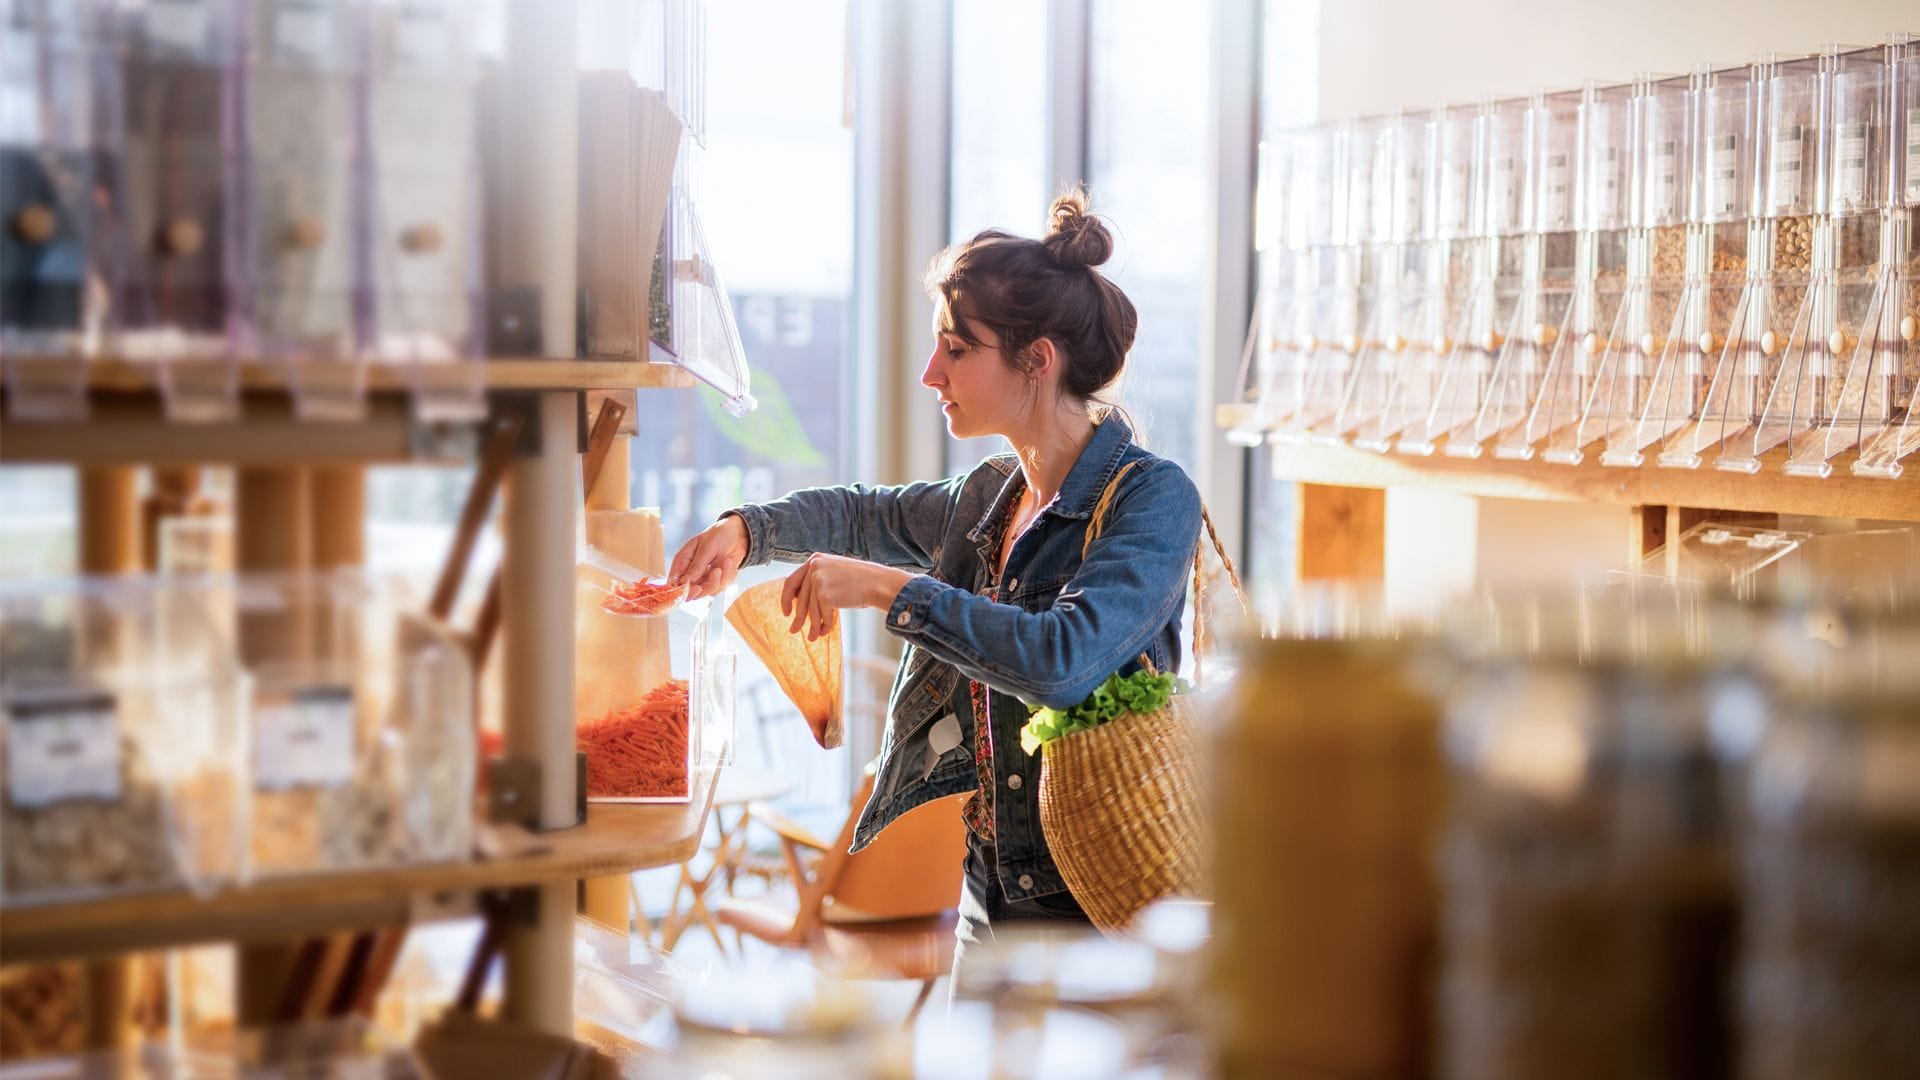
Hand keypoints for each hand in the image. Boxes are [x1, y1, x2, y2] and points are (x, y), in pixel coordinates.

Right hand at [668, 515, 748, 600]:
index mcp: (682, 561)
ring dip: (721, 578)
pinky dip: (728, 576)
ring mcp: (703, 578)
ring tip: (726, 560)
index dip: (682, 590)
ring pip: (709, 592)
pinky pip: (721, 587)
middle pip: (692, 592)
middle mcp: (691, 572)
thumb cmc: (719, 534)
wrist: (737, 534)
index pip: (674, 581)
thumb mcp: (707, 547)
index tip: (697, 588)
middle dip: (707, 585)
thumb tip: (685, 581)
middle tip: (717, 571)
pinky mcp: (716, 581)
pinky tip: (729, 562)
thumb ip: (697, 565)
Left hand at [781, 553, 913, 640]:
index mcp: (815, 559)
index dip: (786, 599)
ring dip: (812, 626)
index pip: (792, 581)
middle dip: (798, 618)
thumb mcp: (835, 572)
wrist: (879, 583)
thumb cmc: (861, 580)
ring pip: (811, 610)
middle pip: (800, 599)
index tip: (786, 612)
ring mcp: (819, 580)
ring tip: (813, 637)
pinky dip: (825, 625)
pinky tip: (826, 631)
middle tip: (793, 630)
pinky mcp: (825, 595)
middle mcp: (814, 567)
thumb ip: (817, 581)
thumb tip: (799, 604)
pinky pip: (822, 615)